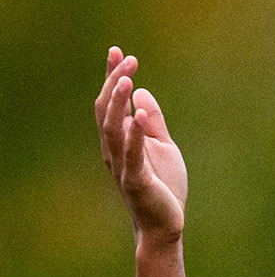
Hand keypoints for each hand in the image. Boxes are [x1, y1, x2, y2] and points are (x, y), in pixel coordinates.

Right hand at [95, 48, 187, 243]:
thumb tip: (142, 92)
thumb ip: (153, 121)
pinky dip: (135, 133)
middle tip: (127, 59)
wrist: (166, 225)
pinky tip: (139, 113)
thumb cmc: (164, 187)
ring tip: (128, 78)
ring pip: (112, 128)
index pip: (111, 102)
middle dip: (115, 82)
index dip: (113, 76)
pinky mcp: (136, 181)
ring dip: (118, 101)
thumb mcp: (163, 147)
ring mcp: (123, 165)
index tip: (118, 51)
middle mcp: (114, 149)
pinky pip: (132, 154)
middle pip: (106, 109)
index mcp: (119, 139)